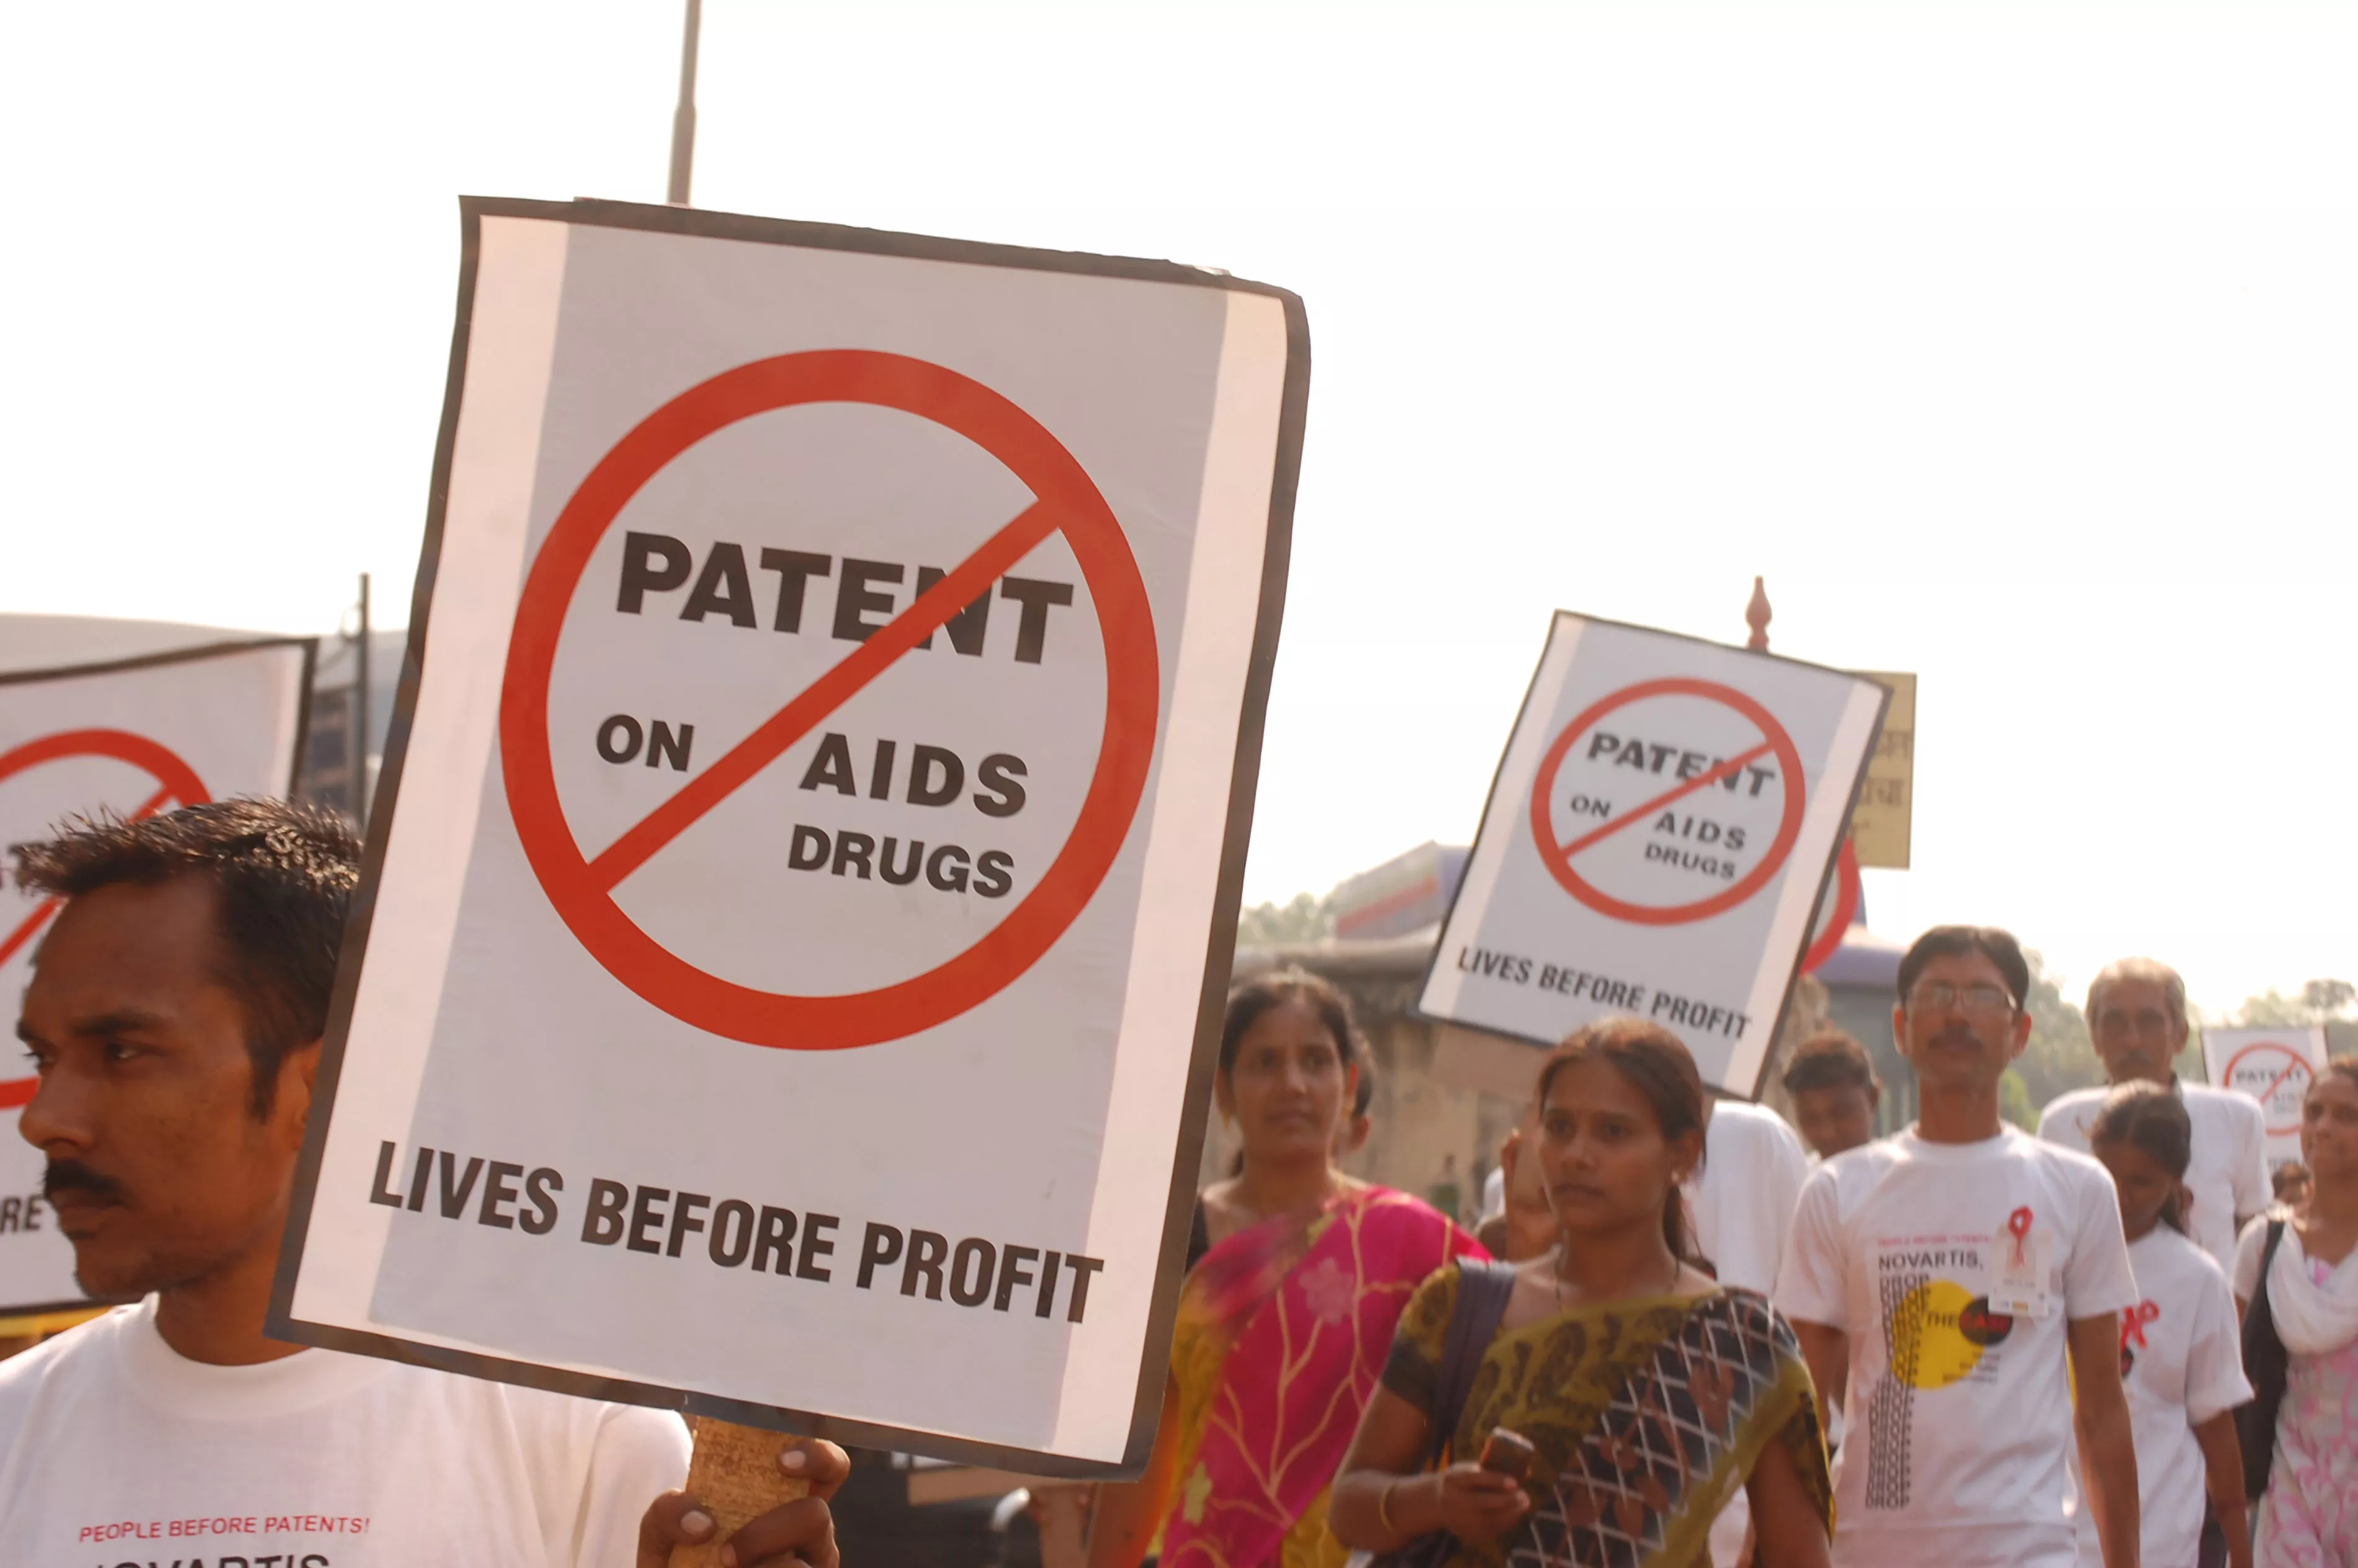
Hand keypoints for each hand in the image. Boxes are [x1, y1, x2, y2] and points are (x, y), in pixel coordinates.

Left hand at [637, 1435, 851, 1567]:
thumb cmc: (679, 1558)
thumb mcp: (663, 1532)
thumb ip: (669, 1512)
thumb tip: (702, 1522)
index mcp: (786, 1501)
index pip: (828, 1466)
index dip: (817, 1455)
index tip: (782, 1462)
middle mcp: (808, 1535)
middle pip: (816, 1516)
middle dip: (767, 1533)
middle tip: (726, 1554)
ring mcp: (810, 1566)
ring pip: (800, 1567)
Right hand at [1430, 1462, 1529, 1543]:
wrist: (1438, 1502)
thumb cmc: (1462, 1481)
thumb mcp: (1470, 1469)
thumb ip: (1495, 1470)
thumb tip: (1527, 1472)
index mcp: (1453, 1479)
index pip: (1474, 1478)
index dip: (1495, 1480)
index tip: (1514, 1482)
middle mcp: (1453, 1499)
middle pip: (1482, 1502)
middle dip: (1507, 1500)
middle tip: (1524, 1495)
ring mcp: (1458, 1518)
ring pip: (1488, 1520)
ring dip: (1510, 1513)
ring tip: (1524, 1504)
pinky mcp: (1465, 1533)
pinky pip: (1489, 1531)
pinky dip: (1505, 1524)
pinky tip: (1515, 1515)